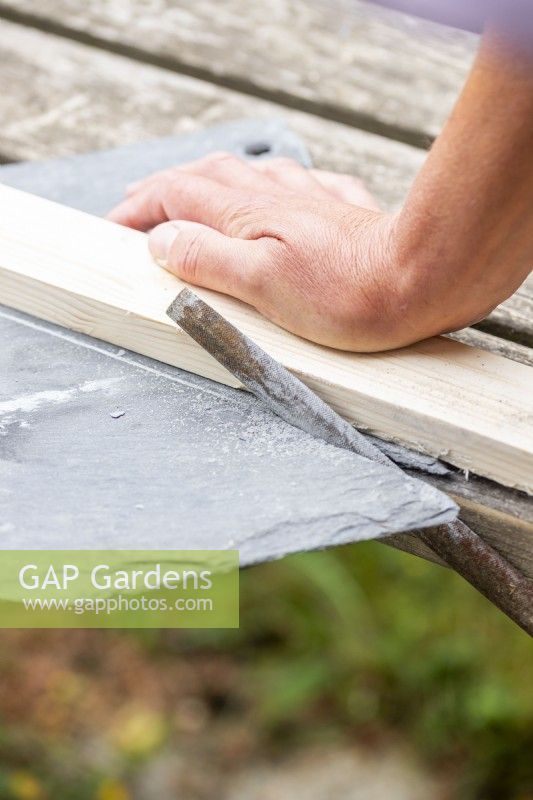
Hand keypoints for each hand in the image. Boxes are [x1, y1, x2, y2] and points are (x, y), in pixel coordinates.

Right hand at [106, 154, 468, 350]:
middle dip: (166, 192)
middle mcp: (275, 197)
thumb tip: (163, 241)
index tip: (115, 228)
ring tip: (194, 198)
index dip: (140, 211)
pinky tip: (275, 197)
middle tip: (141, 209)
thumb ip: (208, 259)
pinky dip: (268, 190)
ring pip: (248, 178)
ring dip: (211, 185)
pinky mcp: (341, 212)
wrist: (424, 277)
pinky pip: (295, 186)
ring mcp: (310, 200)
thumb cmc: (349, 293)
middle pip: (206, 178)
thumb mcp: (262, 285)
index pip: (175, 198)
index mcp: (247, 215)